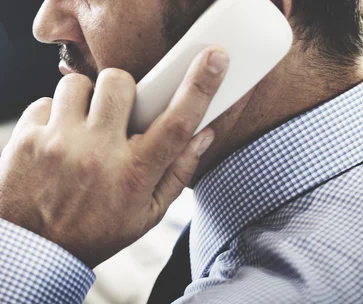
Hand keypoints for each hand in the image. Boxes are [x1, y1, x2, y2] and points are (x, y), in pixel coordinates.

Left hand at [0, 46, 228, 267]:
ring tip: (85, 125)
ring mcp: (60, 143)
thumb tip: (203, 134)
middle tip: (119, 112)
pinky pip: (46, 101)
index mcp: (135, 174)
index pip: (177, 122)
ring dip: (87, 99)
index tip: (214, 58)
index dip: (200, 86)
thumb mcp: (148, 214)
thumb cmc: (96, 232)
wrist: (33, 251)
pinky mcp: (27, 138)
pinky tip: (58, 140)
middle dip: (125, 89)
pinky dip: (55, 115)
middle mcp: (98, 154)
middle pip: (121, 84)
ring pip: (80, 84)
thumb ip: (178, 172)